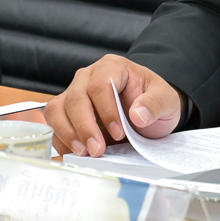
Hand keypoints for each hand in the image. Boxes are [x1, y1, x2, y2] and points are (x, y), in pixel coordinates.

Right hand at [43, 55, 184, 156]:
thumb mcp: (166, 101)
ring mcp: (73, 93)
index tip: (119, 133)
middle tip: (97, 150)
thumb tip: (137, 114)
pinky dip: (60, 139)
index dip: (106, 111)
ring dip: (68, 133)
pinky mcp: (65, 112)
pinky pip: (53, 124)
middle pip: (76, 99)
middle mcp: (88, 77)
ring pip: (57, 110)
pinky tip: (75, 153)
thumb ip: (155, 104)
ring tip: (84, 153)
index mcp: (112, 67)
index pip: (100, 85)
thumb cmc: (153, 102)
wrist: (148, 113)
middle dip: (85, 127)